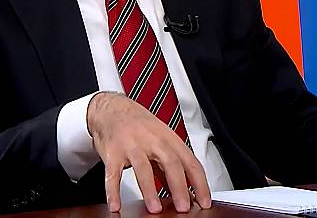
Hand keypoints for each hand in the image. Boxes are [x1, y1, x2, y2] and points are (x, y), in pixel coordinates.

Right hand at [86, 92, 211, 212]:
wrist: (112, 109)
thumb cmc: (139, 125)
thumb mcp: (160, 141)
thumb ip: (169, 167)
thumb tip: (183, 191)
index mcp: (169, 139)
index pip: (190, 162)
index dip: (199, 183)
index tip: (204, 202)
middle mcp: (153, 140)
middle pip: (170, 163)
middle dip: (179, 187)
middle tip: (183, 207)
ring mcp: (132, 145)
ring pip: (143, 168)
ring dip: (150, 190)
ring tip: (154, 209)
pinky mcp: (113, 152)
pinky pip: (113, 174)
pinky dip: (113, 191)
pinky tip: (116, 206)